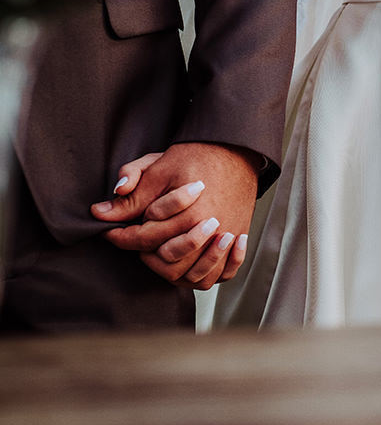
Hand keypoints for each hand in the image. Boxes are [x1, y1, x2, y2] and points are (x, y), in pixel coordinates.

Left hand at [90, 142, 258, 289]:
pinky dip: (211, 271)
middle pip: (168, 259)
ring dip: (175, 267)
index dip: (120, 237)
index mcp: (188, 213)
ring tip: (163, 251)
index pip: (144, 239)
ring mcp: (226, 236)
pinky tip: (197, 260)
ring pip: (195, 274)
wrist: (235, 151)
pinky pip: (225, 271)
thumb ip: (131, 195)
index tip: (110, 232)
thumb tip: (99, 213)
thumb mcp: (158, 169)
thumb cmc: (196, 157)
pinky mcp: (238, 237)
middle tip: (138, 240)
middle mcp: (209, 229)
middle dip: (146, 253)